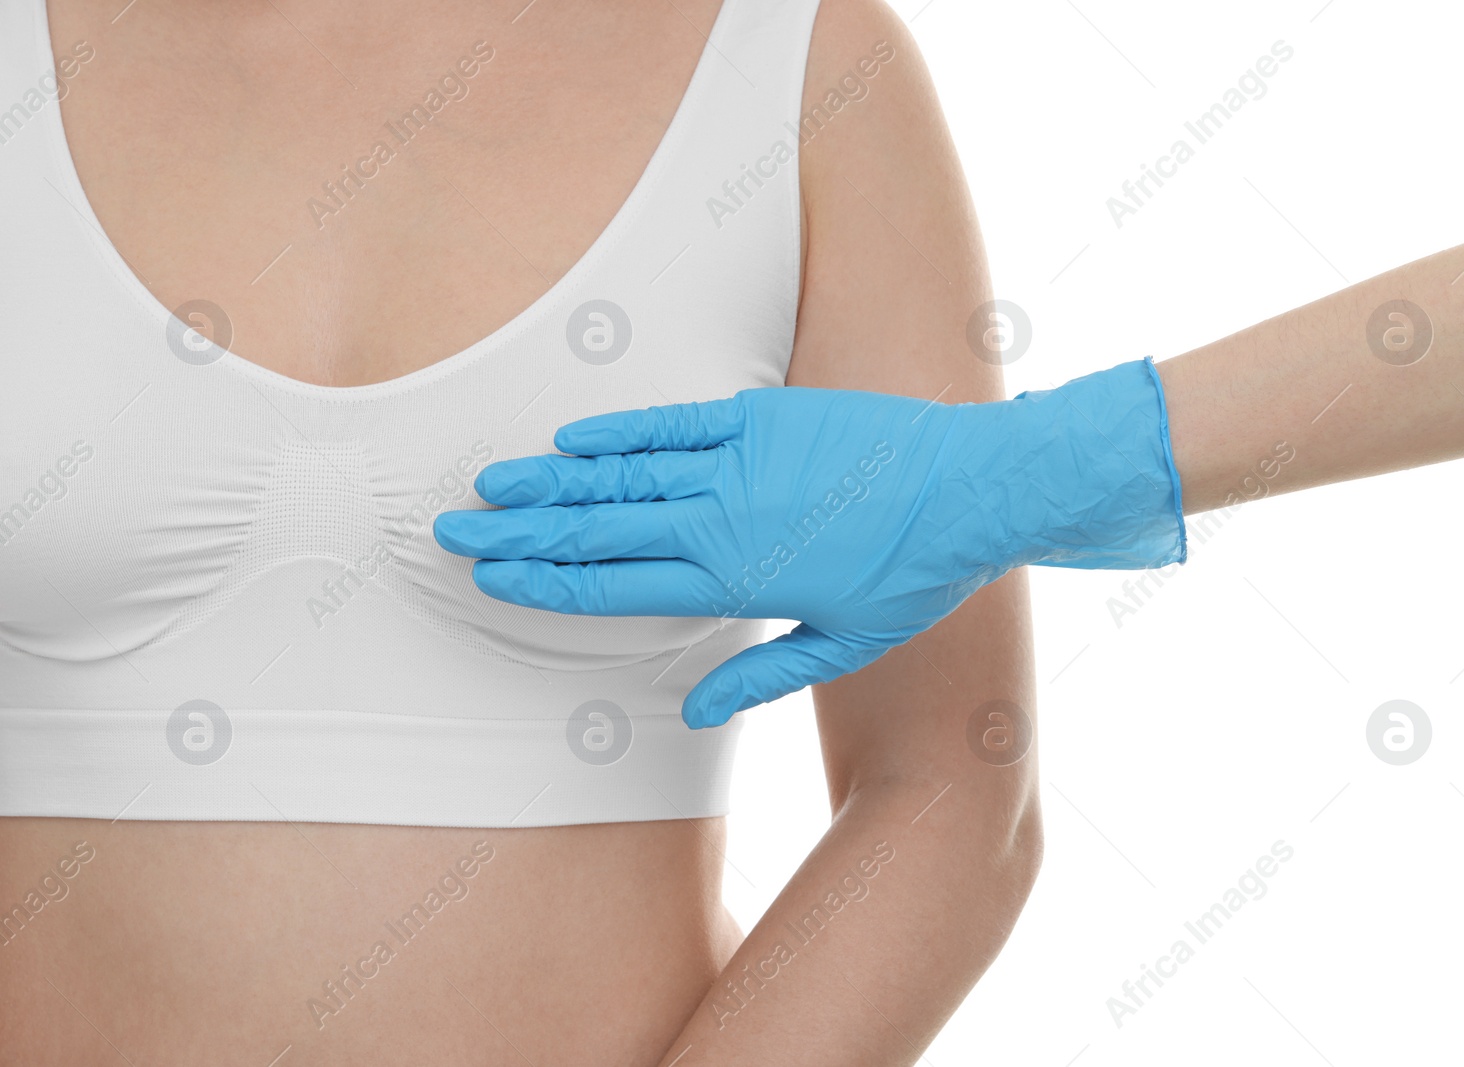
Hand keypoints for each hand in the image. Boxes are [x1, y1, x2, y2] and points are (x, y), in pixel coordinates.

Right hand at [434, 359, 1185, 727]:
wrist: (973, 489)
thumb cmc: (913, 575)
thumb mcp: (843, 644)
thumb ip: (758, 676)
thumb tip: (691, 709)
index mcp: (736, 582)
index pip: (616, 586)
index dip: (548, 583)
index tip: (492, 577)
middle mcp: (722, 521)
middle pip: (599, 531)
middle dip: (522, 534)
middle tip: (454, 529)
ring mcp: (739, 464)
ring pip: (623, 476)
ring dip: (551, 482)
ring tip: (489, 485)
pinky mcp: (762, 418)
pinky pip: (674, 424)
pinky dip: (619, 432)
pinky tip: (570, 440)